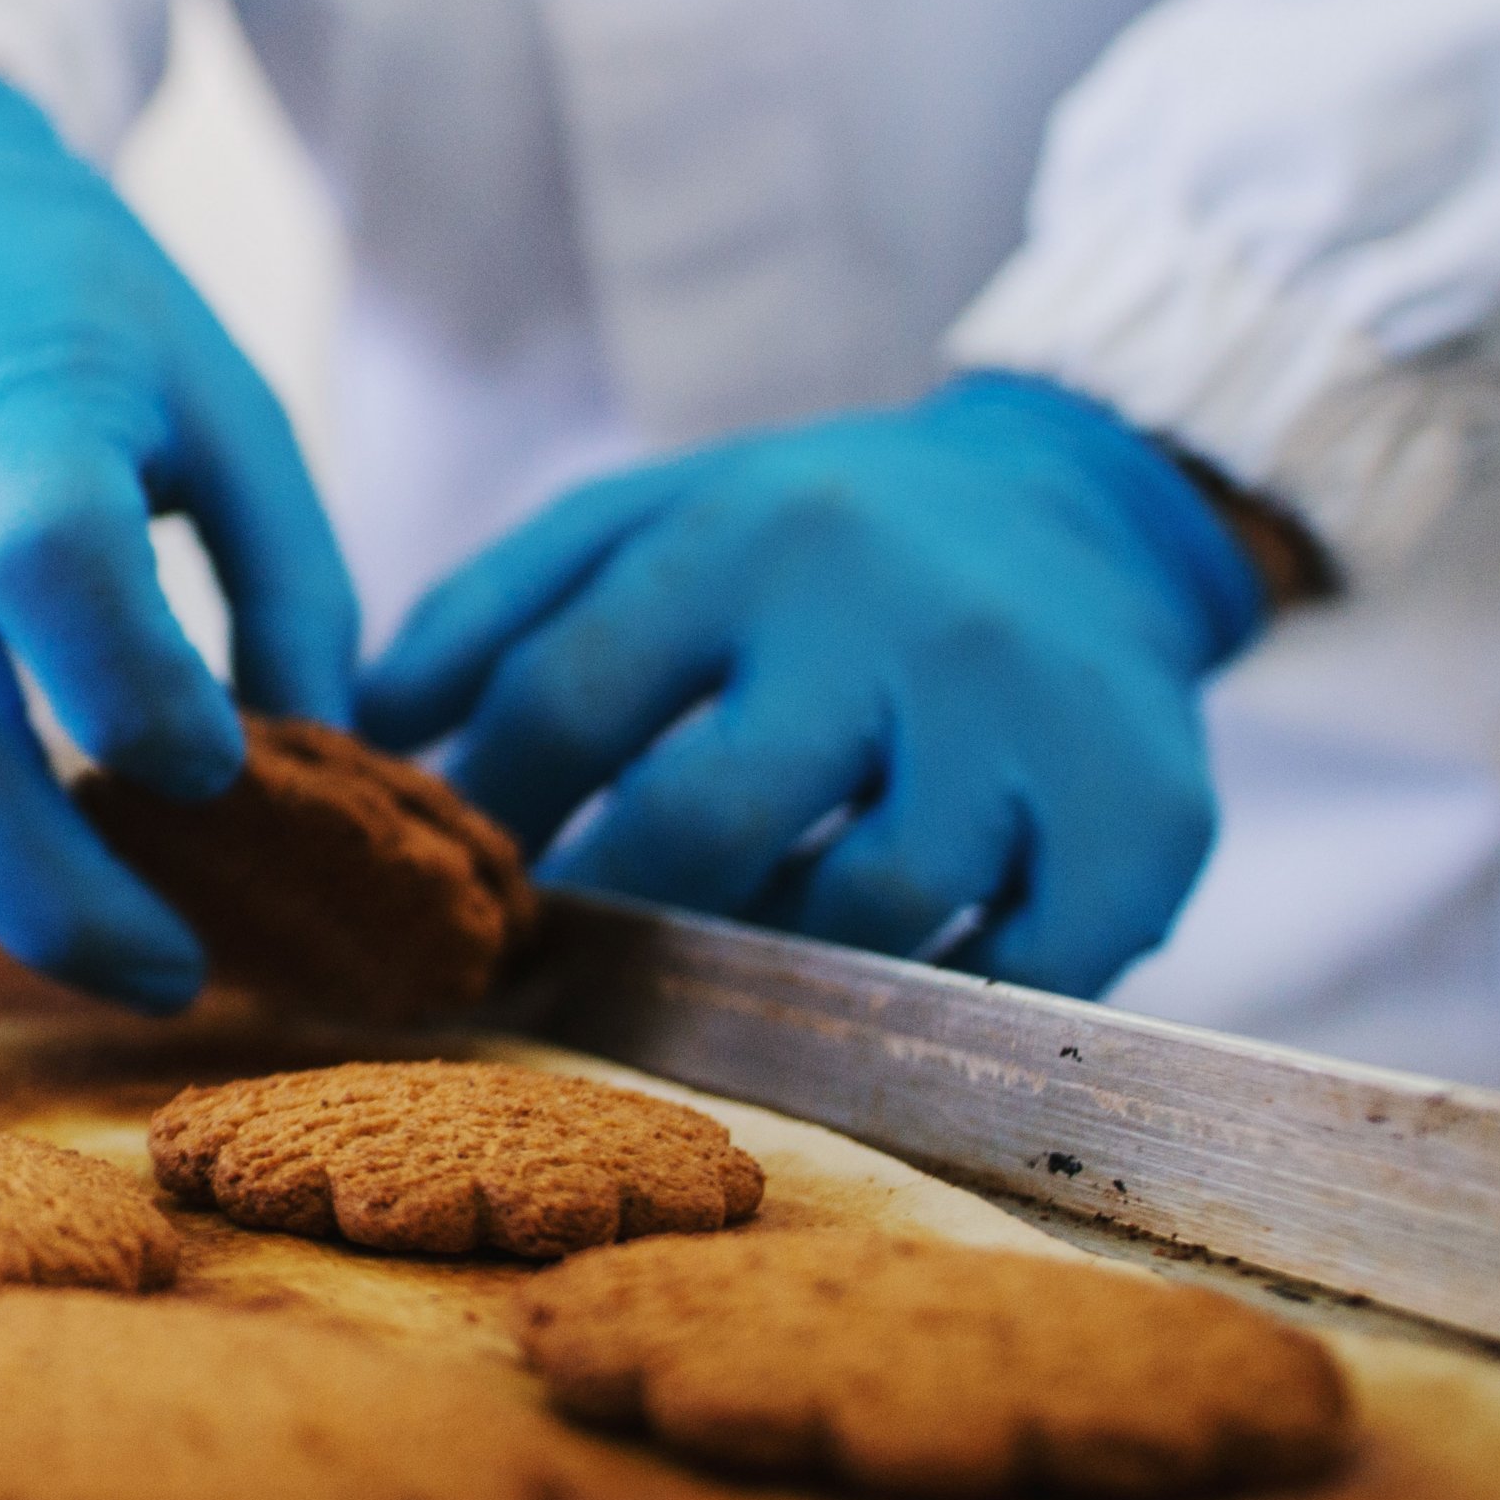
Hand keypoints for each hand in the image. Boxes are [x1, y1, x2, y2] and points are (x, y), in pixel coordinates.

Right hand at [0, 70, 357, 1007]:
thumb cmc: (95, 329)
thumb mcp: (239, 414)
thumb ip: (297, 596)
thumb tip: (316, 779)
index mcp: (24, 420)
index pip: (50, 561)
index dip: (137, 692)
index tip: (223, 767)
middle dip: (61, 894)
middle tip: (175, 972)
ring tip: (64, 919)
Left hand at [356, 372, 1269, 994]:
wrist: (1079, 504)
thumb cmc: (809, 535)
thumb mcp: (642, 519)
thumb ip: (485, 613)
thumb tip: (352, 736)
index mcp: (744, 535)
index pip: (567, 703)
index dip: (493, 818)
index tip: (467, 886)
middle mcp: (892, 615)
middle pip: (708, 825)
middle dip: (618, 912)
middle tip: (579, 957)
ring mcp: (1028, 720)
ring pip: (863, 909)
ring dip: (773, 962)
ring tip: (729, 955)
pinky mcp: (1147, 816)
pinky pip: (1022, 966)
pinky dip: (936, 996)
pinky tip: (881, 979)